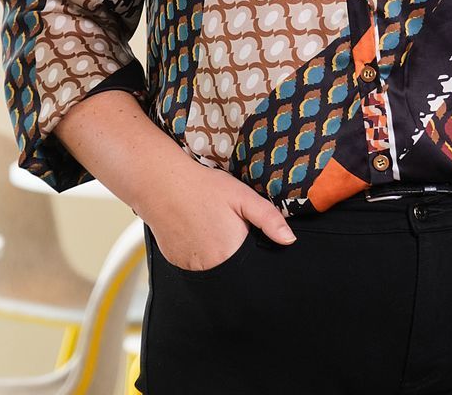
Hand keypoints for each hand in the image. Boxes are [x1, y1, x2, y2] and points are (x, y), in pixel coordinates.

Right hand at [140, 162, 295, 270]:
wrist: (161, 183)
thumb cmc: (204, 187)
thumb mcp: (242, 196)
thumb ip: (269, 219)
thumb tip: (290, 240)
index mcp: (230, 253)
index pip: (251, 267)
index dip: (251, 251)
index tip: (245, 235)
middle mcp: (210, 267)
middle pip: (232, 267)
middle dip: (234, 251)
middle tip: (224, 225)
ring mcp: (190, 267)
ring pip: (212, 267)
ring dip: (215, 253)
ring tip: (209, 226)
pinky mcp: (175, 262)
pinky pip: (193, 263)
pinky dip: (197, 252)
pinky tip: (194, 230)